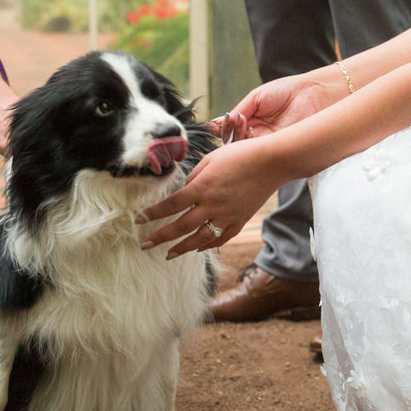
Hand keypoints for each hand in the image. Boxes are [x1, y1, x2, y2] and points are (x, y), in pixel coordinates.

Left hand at [137, 140, 286, 258]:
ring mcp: (227, 216)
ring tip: (168, 255)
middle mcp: (212, 205)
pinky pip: (221, 238)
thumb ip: (194, 178)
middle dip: (161, 237)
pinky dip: (207, 245)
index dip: (153, 214)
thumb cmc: (239, 155)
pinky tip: (197, 249)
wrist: (271, 162)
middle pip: (181, 226)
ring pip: (200, 238)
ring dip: (182, 248)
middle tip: (145, 245)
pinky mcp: (240, 221)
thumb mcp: (211, 160)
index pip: (171, 205)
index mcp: (202, 187)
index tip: (138, 221)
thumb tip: (184, 192)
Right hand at [218, 72, 342, 140]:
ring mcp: (269, 144)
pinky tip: (253, 134)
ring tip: (245, 124)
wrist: (312, 94)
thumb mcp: (256, 98)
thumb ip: (239, 111)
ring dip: (241, 140)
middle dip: (230, 134)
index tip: (216, 125)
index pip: (231, 131)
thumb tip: (217, 123)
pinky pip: (262, 154)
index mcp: (252, 122)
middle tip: (233, 123)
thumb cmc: (286, 91)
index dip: (223, 129)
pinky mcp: (280, 150)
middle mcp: (259, 135)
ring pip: (247, 151)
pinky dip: (254, 146)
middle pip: (236, 143)